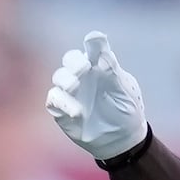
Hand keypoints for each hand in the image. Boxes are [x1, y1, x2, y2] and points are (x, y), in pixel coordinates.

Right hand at [46, 30, 149, 160]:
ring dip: (66, 80)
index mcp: (101, 66)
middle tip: (84, 68)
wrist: (121, 139)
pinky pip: (54, 100)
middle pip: (70, 58)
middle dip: (74, 61)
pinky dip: (63, 103)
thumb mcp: (124, 92)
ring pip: (59, 77)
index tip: (94, 39)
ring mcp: (72, 91)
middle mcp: (84, 75)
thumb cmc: (125, 110)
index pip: (95, 48)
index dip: (94, 42)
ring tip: (75, 87)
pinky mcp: (62, 108)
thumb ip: (113, 72)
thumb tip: (103, 54)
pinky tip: (77, 112)